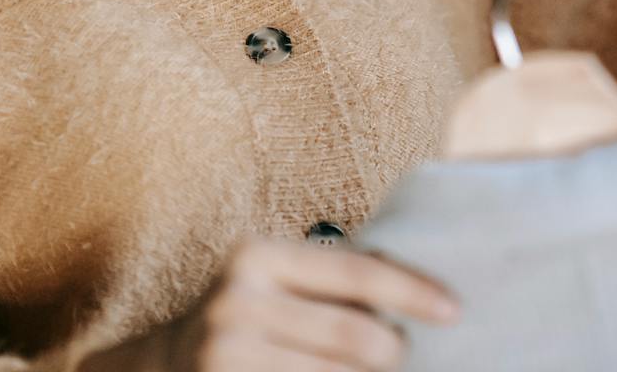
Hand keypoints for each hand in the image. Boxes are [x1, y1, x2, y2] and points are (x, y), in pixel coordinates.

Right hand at [81, 237, 460, 371]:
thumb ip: (334, 277)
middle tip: (406, 357)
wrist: (162, 364)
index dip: (412, 292)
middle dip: (395, 353)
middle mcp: (237, 303)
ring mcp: (226, 356)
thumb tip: (424, 285)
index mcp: (258, 257)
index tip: (455, 310)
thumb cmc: (246, 315)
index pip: (355, 273)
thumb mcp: (276, 279)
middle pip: (355, 338)